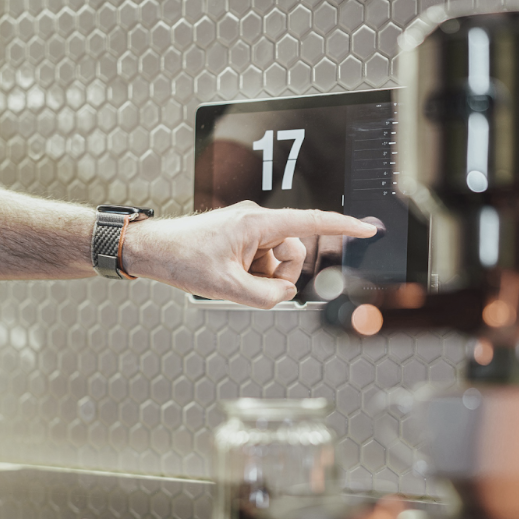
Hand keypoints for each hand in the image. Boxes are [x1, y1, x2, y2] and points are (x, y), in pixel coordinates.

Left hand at [124, 202, 378, 308]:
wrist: (151, 250)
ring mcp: (248, 230)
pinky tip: (226, 276)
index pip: (311, 223)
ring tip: (230, 280)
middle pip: (292, 253)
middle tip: (246, 286)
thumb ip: (266, 297)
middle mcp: (256, 221)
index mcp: (258, 224)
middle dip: (276, 276)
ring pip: (275, 262)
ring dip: (260, 278)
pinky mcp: (240, 238)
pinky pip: (259, 262)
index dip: (342, 227)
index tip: (367, 229)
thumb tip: (285, 294)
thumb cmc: (181, 259)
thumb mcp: (228, 288)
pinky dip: (249, 275)